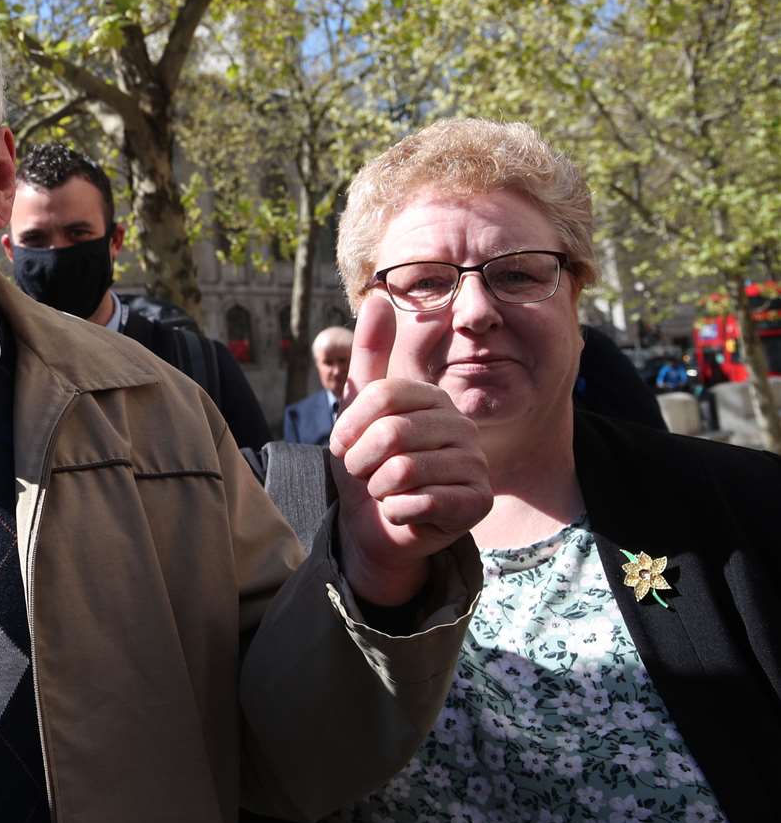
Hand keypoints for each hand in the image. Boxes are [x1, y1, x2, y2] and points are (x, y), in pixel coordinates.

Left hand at [328, 296, 491, 606]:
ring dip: (376, 488)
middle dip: (360, 461)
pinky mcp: (478, 502)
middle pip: (391, 434)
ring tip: (384, 491)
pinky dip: (395, 512)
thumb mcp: (356, 409)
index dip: (350, 425)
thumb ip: (368, 355)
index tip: (344, 444)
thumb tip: (379, 296)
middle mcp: (460, 425)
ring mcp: (475, 464)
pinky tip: (404, 513)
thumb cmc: (366, 465)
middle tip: (365, 473)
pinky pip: (417, 503)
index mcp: (432, 397)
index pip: (382, 395)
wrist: (376, 525)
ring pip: (402, 470)